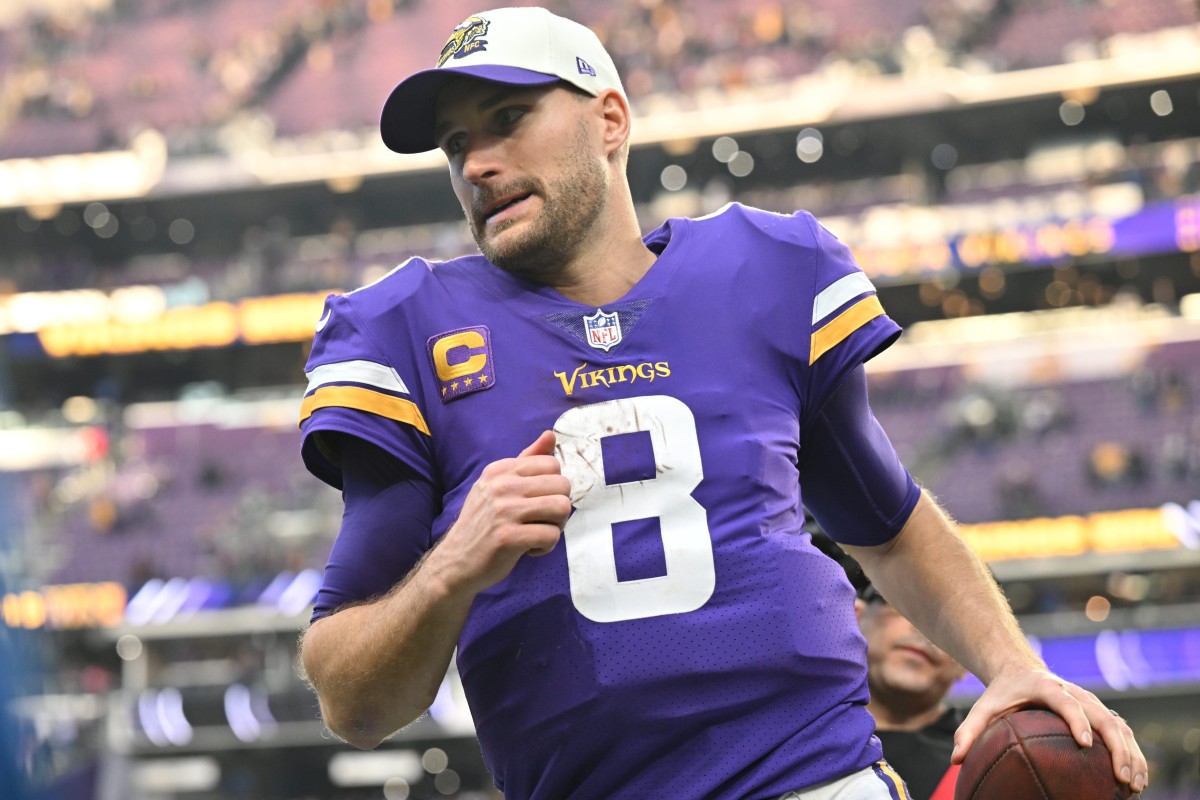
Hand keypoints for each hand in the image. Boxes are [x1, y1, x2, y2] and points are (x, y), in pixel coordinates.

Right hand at [433, 430, 572, 592]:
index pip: (551, 464)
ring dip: (556, 526)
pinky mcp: (508, 538)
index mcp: (500, 470)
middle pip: (562, 485)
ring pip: (562, 508)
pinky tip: (529, 549)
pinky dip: (546, 547)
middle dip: (559, 507)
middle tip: (541, 520)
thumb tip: (550, 434)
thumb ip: (527, 460)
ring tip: (538, 532)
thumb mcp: (498, 485)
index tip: (537, 501)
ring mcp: (504, 511)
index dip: (553, 486)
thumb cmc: (484, 523)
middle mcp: (501, 486)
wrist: (456, 560)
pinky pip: (551, 536)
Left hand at [952, 668, 1147, 793]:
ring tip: (1134, 785)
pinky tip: (1136, 782)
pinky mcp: (1100, 713)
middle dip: (1117, 746)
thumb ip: (968, 731)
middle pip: (1103, 716)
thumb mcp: (982, 708)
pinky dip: (1133, 754)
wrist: (1019, 671)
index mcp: (1047, 687)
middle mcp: (1075, 693)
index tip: (1085, 744)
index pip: (1067, 702)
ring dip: (1132, 754)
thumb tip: (955, 760)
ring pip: (1119, 726)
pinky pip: (1122, 733)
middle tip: (1121, 777)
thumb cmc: (1001, 694)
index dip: (1077, 721)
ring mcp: (1091, 702)